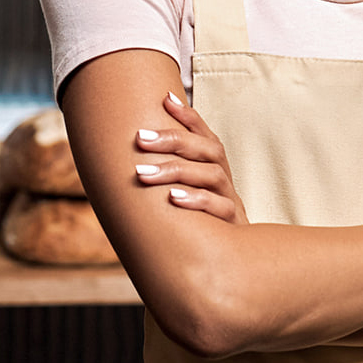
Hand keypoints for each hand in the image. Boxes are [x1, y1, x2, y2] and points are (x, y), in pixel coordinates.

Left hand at [133, 92, 248, 224]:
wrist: (232, 263)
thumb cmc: (199, 220)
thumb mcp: (185, 193)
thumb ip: (166, 172)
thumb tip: (129, 149)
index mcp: (215, 167)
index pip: (205, 134)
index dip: (188, 115)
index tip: (165, 98)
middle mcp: (224, 178)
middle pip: (209, 149)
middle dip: (174, 141)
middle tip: (139, 139)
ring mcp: (230, 200)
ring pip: (212, 175)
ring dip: (177, 170)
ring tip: (144, 173)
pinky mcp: (233, 224)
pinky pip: (220, 207)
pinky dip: (197, 200)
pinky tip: (173, 198)